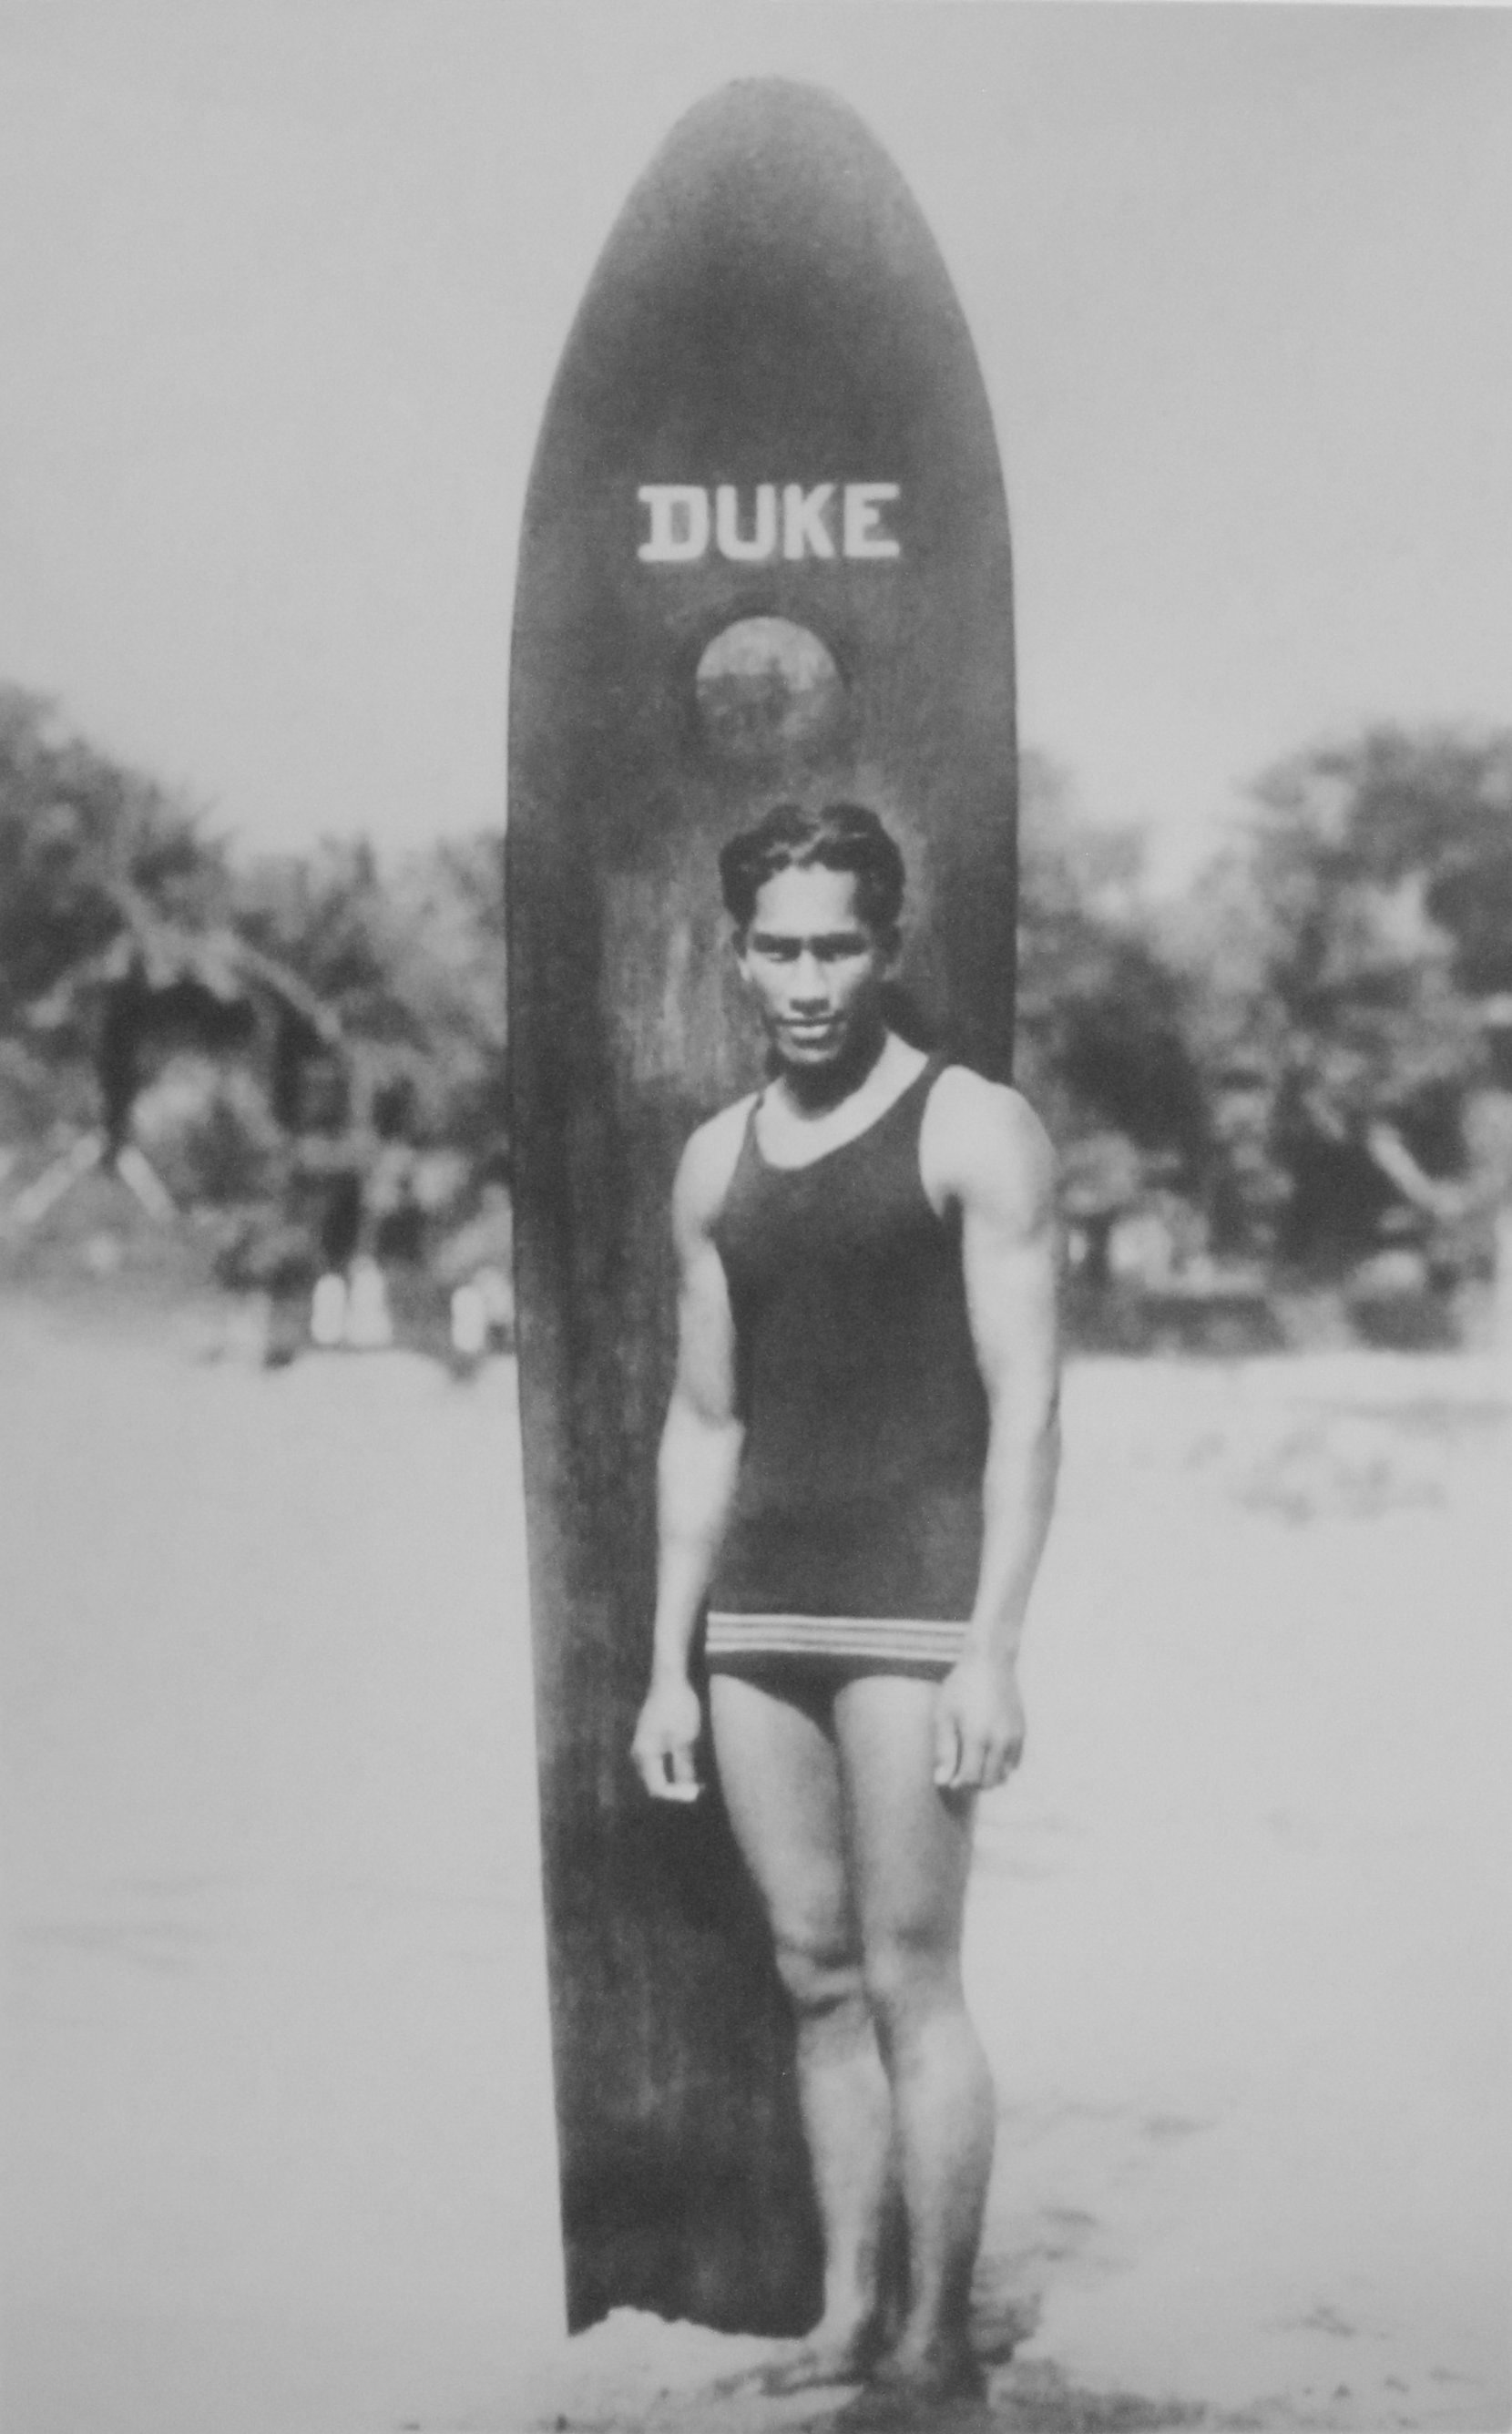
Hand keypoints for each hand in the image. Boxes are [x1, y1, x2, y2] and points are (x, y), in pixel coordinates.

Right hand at [631, 1672, 703, 1801]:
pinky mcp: (649, 1741)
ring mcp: (642, 1748)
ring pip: (657, 1776)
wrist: (670, 1679)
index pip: (658, 1789)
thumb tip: (688, 1793)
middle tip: (699, 1791)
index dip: (677, 1797)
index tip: (697, 1795)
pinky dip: (673, 1770)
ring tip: (698, 1783)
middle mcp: (639, 1755)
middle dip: (677, 1792)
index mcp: (645, 1755)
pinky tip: (690, 1768)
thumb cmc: (678, 1707)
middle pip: (655, 1785)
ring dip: (676, 1782)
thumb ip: (684, 1769)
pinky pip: (659, 1765)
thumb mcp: (685, 1740)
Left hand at [933, 1656, 1024, 1792]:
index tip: (949, 1776)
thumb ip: (944, 1750)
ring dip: (988, 1775)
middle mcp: (1000, 1740)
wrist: (990, 1662)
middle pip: (989, 1782)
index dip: (958, 1783)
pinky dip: (1002, 1765)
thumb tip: (943, 1782)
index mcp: (978, 1736)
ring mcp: (1014, 1737)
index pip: (971, 1779)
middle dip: (973, 1782)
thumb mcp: (944, 1715)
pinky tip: (988, 1752)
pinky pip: (1015, 1763)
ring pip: (1005, 1775)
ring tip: (973, 1761)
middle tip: (959, 1769)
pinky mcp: (1022, 1732)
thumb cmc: (961, 1686)